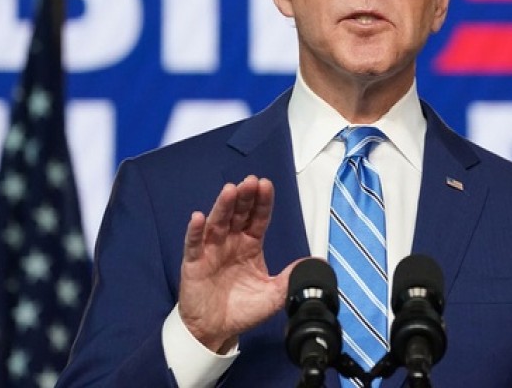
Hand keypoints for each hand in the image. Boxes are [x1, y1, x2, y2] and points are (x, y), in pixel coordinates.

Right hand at [177, 175, 298, 351]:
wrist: (216, 331)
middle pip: (238, 214)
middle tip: (251, 182)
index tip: (266, 185)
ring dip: (223, 206)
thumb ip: (292, 277)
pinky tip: (198, 218)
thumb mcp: (274, 295)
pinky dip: (195, 231)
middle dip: (245, 197)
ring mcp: (212, 250)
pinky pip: (194, 244)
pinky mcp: (194, 263)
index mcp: (250, 245)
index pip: (258, 218)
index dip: (262, 202)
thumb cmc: (242, 310)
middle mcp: (231, 242)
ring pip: (217, 222)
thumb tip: (317, 263)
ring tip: (230, 190)